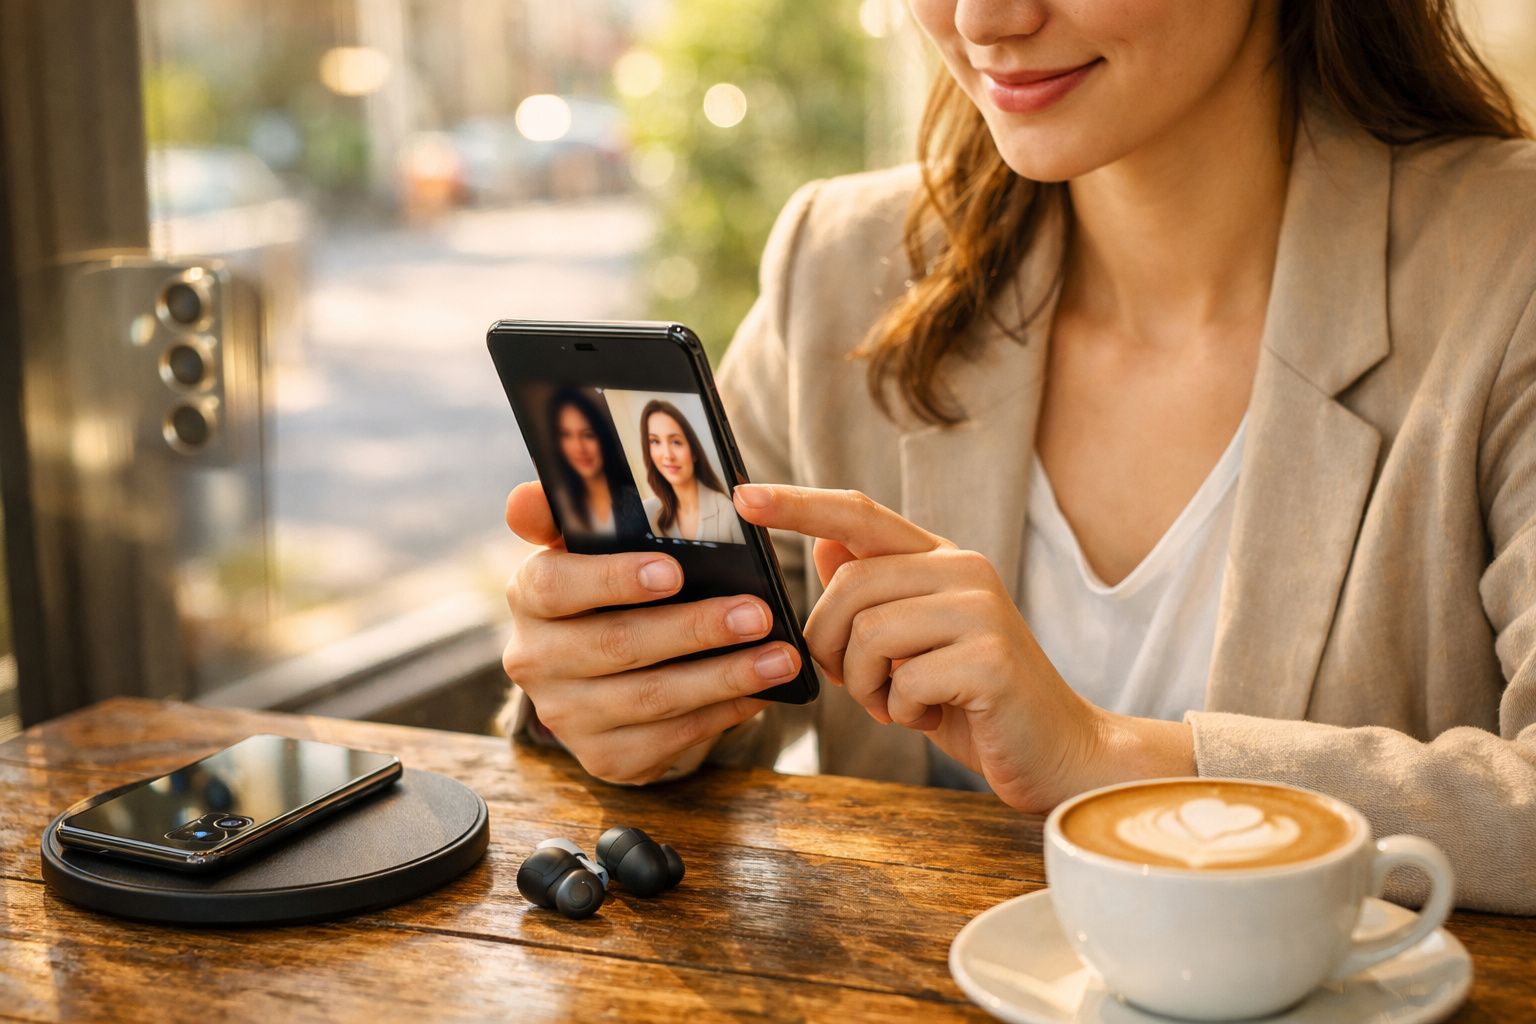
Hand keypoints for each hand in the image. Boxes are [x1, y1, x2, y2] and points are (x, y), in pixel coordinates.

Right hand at [500, 482, 799, 784]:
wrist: (597, 672)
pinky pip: (669, 739)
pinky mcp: (604, 758)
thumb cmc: (606, 589)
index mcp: (529, 597)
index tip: (672, 571)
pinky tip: (760, 693)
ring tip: (779, 658)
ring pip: (651, 698)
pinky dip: (720, 715)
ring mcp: (567, 716)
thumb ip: (559, 512)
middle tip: (757, 614)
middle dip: (695, 630)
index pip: (556, 586)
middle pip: (617, 645)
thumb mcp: (583, 545)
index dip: (613, 580)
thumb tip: (527, 497)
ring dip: (723, 677)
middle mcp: (536, 661)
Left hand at [732, 484, 1193, 810]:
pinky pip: (903, 681)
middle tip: (854, 684)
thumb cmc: (976, 702)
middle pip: (848, 584)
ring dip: (865, 686)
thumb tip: (823, 546)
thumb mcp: (914, 643)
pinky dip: (902, 712)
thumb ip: (875, 595)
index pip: (859, 513)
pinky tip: (932, 717)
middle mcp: (963, 570)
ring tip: (898, 704)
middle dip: (828, 644)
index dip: (797, 505)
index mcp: (941, 560)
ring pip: (868, 633)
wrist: (1059, 753)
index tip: (743, 496)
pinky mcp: (989, 659)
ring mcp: (981, 611)